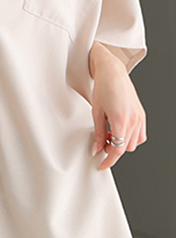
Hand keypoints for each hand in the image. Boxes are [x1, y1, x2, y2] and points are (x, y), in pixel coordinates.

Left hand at [89, 44, 146, 170]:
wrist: (113, 72)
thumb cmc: (103, 88)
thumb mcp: (96, 113)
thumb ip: (97, 134)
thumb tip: (96, 149)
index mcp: (120, 121)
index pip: (117, 150)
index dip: (109, 160)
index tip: (101, 165)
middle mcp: (133, 120)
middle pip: (126, 148)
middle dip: (113, 150)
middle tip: (101, 144)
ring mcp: (140, 118)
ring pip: (134, 143)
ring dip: (122, 144)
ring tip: (109, 135)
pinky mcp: (142, 114)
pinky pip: (140, 134)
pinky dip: (131, 137)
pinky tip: (119, 131)